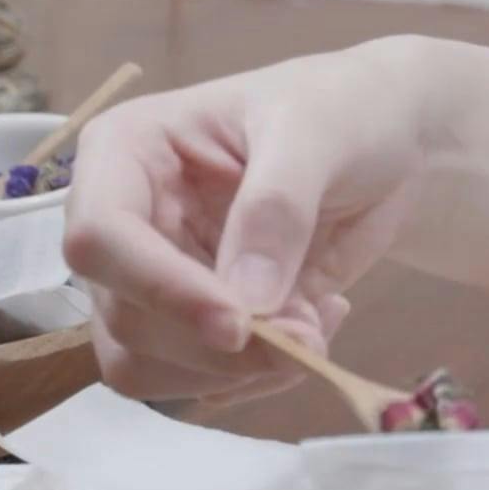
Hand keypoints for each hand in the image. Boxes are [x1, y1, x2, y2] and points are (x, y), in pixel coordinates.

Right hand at [64, 42, 427, 398]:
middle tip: (309, 335)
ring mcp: (154, 278)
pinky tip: (312, 324)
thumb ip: (276, 210)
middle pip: (124, 317)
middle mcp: (124, 223)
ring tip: (315, 325)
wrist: (388, 137)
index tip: (240, 322)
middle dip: (216, 347)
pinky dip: (256, 377)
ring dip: (236, 372)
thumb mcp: (315, 133)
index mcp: (126, 152)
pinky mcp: (193, 322)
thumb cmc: (341, 109)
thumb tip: (245, 304)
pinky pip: (197, 380)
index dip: (160, 287)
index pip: (100, 237)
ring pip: (147, 365)